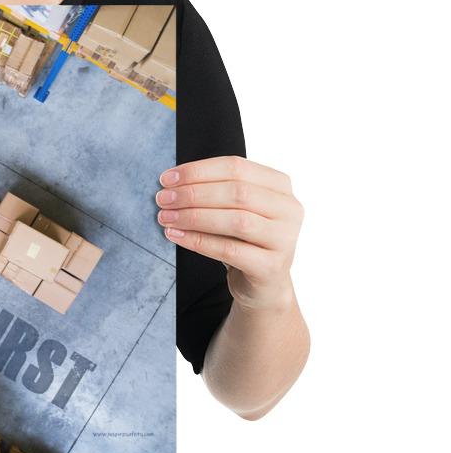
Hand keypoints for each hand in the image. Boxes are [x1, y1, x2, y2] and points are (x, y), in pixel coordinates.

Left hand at [156, 155, 303, 310]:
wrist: (262, 285)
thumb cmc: (243, 241)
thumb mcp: (233, 210)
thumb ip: (213, 191)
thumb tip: (171, 182)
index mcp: (280, 186)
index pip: (236, 167)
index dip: (198, 171)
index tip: (166, 178)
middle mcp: (289, 209)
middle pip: (237, 192)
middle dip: (193, 194)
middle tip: (163, 199)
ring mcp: (284, 239)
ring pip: (235, 220)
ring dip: (194, 216)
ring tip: (165, 217)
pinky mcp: (272, 266)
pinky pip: (230, 250)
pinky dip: (198, 241)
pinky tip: (176, 235)